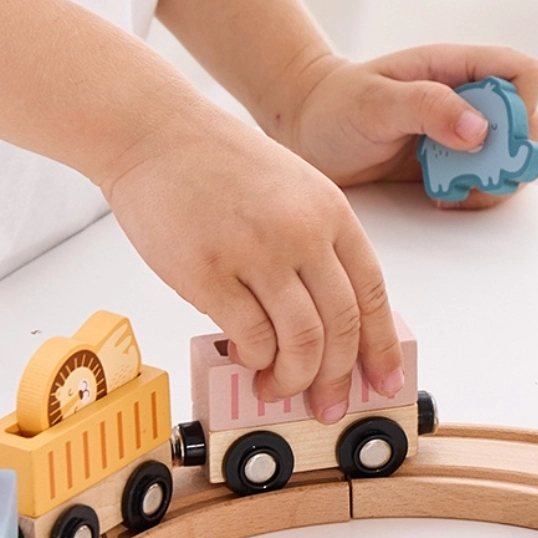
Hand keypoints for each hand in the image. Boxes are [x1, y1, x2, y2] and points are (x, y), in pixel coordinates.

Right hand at [103, 95, 404, 410]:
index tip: (382, 380)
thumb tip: (327, 321)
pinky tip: (246, 358)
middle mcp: (302, 232)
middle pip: (342, 325)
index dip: (380, 347)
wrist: (155, 134)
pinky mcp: (210, 272)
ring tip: (277, 386)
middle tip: (326, 403)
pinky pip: (251, 337)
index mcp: (330, 211)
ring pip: (302, 341)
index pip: (372, 293)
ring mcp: (257, 251)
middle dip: (338, 377)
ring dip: (294, 378)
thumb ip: (315, 245)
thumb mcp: (292, 190)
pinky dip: (255, 360)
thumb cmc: (216, 162)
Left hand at [276, 44, 537, 204]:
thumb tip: (480, 129)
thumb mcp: (374, 102)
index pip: (522, 73)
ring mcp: (462, 134)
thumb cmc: (335, 105)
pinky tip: (441, 196)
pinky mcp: (451, 165)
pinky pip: (486, 182)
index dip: (521, 105)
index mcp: (455, 68)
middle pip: (528, 123)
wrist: (306, 132)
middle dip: (510, 155)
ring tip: (452, 190)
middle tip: (473, 174)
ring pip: (511, 158)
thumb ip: (426, 107)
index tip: (488, 134)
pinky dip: (474, 196)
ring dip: (493, 180)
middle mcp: (467, 99)